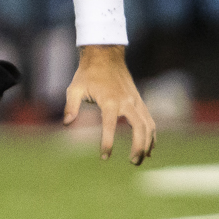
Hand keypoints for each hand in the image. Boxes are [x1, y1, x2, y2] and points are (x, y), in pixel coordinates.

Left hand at [65, 45, 155, 164]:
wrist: (106, 55)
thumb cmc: (88, 73)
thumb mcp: (74, 88)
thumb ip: (71, 106)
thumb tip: (67, 123)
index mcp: (110, 100)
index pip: (110, 126)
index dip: (108, 142)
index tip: (104, 156)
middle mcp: (126, 102)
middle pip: (139, 128)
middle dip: (138, 147)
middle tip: (133, 162)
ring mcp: (135, 101)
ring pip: (148, 125)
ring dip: (147, 143)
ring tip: (142, 159)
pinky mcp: (139, 101)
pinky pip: (149, 120)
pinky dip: (151, 135)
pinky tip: (149, 148)